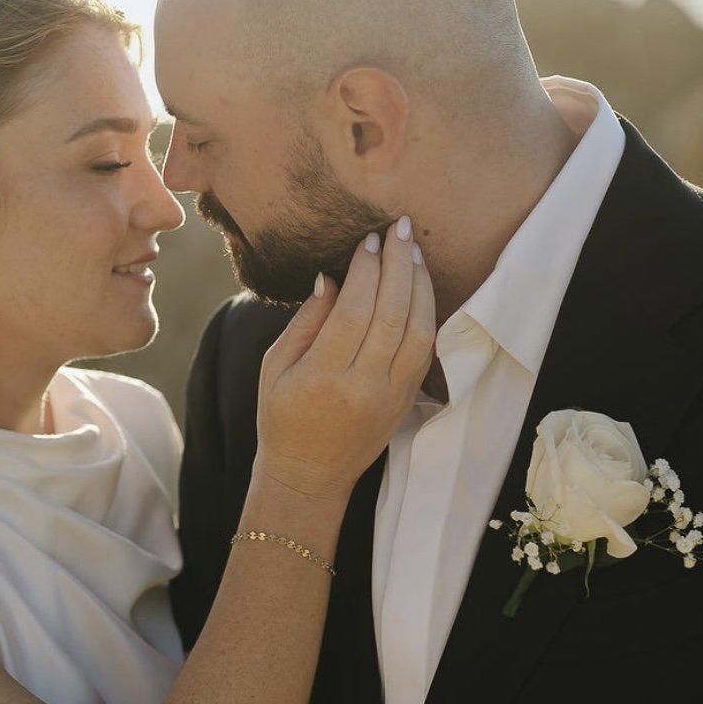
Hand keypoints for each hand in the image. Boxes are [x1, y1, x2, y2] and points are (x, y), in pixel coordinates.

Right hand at [255, 220, 434, 502]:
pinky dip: (427, 312)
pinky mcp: (406, 400)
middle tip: (401, 228)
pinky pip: (425, 348)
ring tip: (414, 250)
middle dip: (399, 265)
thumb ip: (307, 321)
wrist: (309, 475)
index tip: (369, 240)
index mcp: (324, 375)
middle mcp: (363, 385)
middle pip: (392, 313)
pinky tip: (421, 286)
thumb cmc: (283, 417)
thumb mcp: (275, 366)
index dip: (366, 270)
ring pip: (418, 329)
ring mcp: (390, 394)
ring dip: (420, 284)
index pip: (355, 310)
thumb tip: (334, 277)